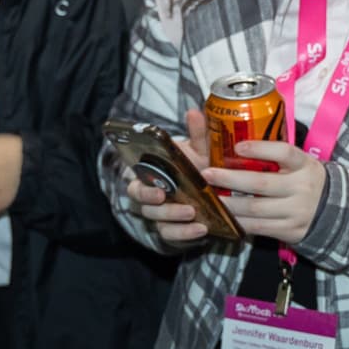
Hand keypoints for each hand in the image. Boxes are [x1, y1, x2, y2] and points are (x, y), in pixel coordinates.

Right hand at [126, 107, 215, 244]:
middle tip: (176, 202)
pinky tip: (202, 230)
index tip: (158, 190)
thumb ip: (198, 134)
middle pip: (144, 205)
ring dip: (175, 219)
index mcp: (150, 177)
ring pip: (158, 221)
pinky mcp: (174, 231)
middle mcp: (151, 198)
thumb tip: (194, 112)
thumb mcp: (199, 150)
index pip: (134, 184)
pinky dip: (185, 234)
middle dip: (159, 205)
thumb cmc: (198, 166)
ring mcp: (161, 216)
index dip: (142, 188)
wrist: (213, 190)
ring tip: (195, 216)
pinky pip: (172, 235)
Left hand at [204, 139, 326, 244]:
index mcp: (304, 165)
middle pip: (261, 183)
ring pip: (255, 207)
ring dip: (228, 203)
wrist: (333, 212)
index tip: (237, 146)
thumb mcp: (300, 164)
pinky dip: (238, 221)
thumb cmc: (305, 181)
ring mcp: (296, 211)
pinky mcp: (289, 230)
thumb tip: (238, 142)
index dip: (260, 149)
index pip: (284, 152)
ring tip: (209, 196)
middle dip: (230, 178)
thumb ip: (276, 156)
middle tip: (207, 173)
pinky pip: (258, 227)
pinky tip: (223, 215)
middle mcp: (302, 187)